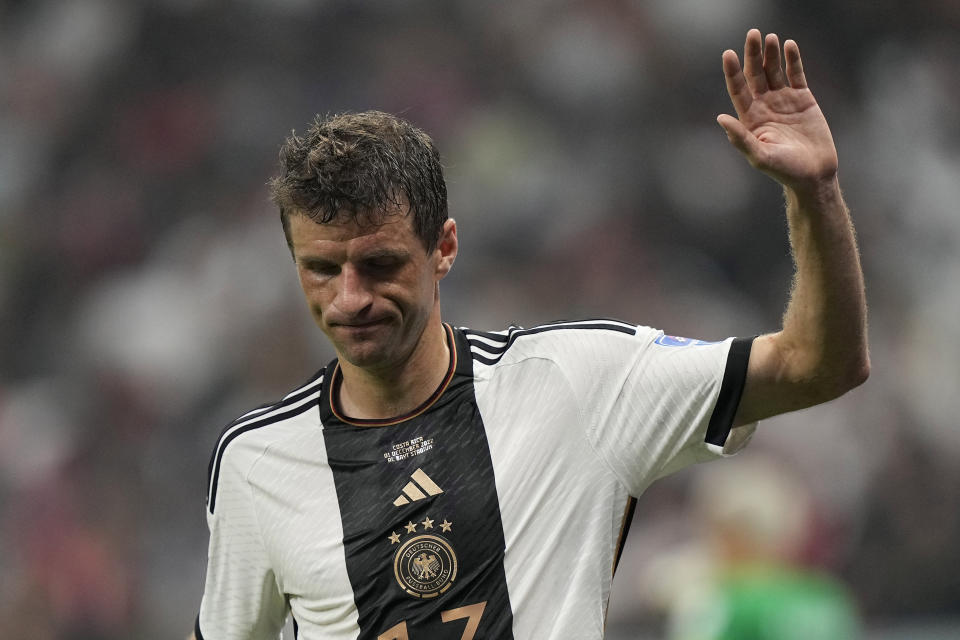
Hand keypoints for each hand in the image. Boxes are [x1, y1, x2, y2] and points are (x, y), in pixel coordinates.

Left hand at [718, 29, 837, 197]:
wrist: (814, 174)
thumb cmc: (784, 170)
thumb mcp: (759, 156)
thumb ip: (740, 138)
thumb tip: (721, 118)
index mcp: (750, 118)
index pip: (738, 89)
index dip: (732, 72)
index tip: (728, 54)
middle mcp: (764, 106)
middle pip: (755, 74)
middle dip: (753, 55)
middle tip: (752, 33)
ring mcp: (783, 100)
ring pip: (774, 71)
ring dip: (771, 54)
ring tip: (769, 37)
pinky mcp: (803, 98)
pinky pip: (796, 74)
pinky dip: (793, 60)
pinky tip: (789, 45)